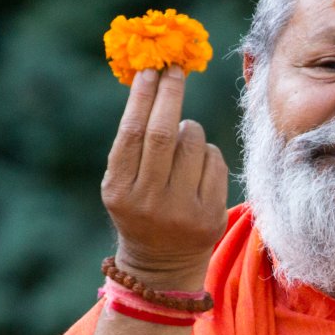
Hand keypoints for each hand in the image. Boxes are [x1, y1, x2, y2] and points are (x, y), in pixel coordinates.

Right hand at [101, 66, 228, 289]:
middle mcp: (149, 202)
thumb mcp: (122, 183)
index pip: (132, 135)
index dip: (142, 99)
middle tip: (174, 69)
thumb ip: (132, 144)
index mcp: (119, 191)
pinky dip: (207, 153)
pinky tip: (197, 166)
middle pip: (162, 134)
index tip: (150, 70)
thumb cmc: (139, 208)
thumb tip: (153, 83)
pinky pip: (214, 161)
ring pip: (193, 143)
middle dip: (170, 94)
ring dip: (189, 129)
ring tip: (182, 140)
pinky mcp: (209, 217)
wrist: (162, 265)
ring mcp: (182, 211)